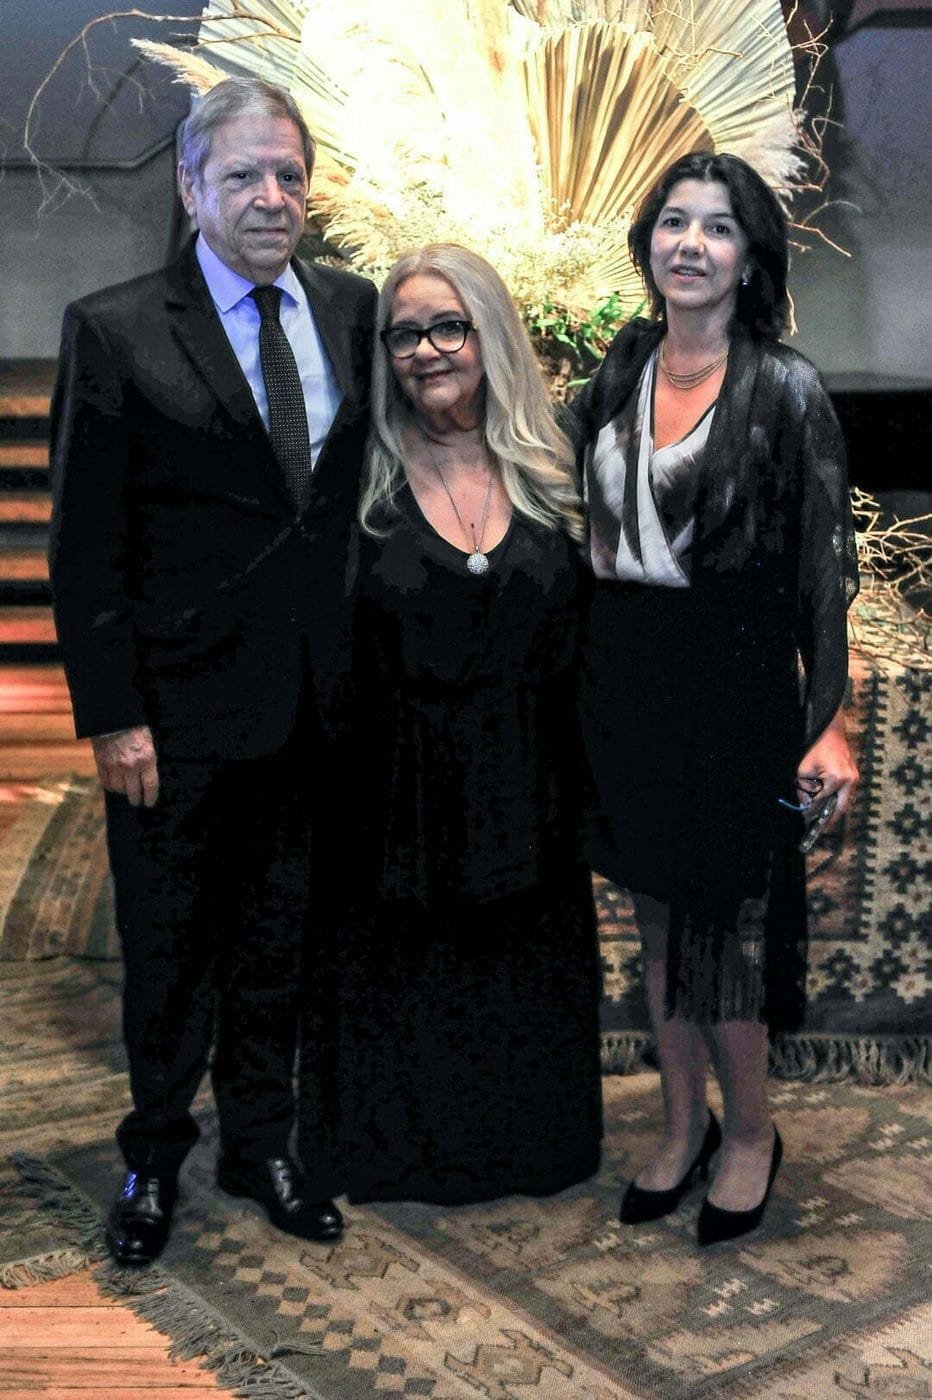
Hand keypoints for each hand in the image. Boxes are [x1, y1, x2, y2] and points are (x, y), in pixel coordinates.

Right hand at [92, 725, 158, 806]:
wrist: (113, 717)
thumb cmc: (135, 727)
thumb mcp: (149, 742)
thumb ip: (148, 760)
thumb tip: (148, 775)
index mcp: (146, 759)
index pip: (150, 786)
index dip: (150, 797)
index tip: (150, 803)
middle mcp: (131, 766)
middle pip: (133, 792)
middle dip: (136, 799)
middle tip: (137, 802)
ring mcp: (115, 766)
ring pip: (118, 788)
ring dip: (123, 792)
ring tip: (125, 791)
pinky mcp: (102, 763)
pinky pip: (105, 781)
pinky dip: (110, 785)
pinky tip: (113, 785)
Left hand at [797, 706, 857, 830]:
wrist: (830, 730)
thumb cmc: (816, 747)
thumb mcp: (804, 770)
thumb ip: (804, 790)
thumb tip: (805, 806)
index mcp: (837, 779)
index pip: (823, 802)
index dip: (812, 812)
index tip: (805, 819)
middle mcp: (850, 780)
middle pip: (841, 808)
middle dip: (830, 820)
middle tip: (820, 829)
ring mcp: (855, 778)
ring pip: (847, 802)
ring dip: (836, 812)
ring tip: (824, 821)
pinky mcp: (855, 775)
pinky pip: (848, 794)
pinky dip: (839, 801)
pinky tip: (830, 806)